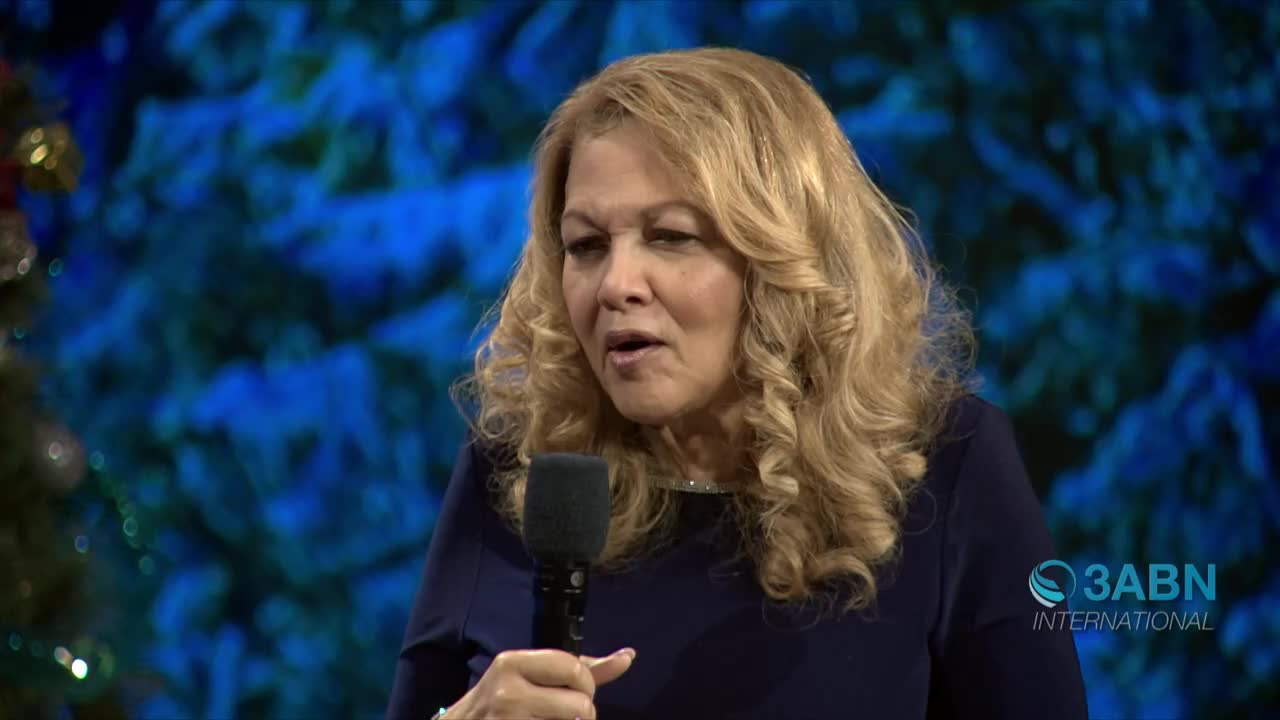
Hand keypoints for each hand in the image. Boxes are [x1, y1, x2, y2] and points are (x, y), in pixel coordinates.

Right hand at [444, 647, 636, 718]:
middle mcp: (508, 693)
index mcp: (512, 663)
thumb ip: (581, 668)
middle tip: (563, 713)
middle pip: (581, 705)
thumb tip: (628, 656)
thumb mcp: (530, 676)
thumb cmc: (501, 701)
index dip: (585, 683)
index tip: (574, 690)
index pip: (574, 668)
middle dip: (582, 713)